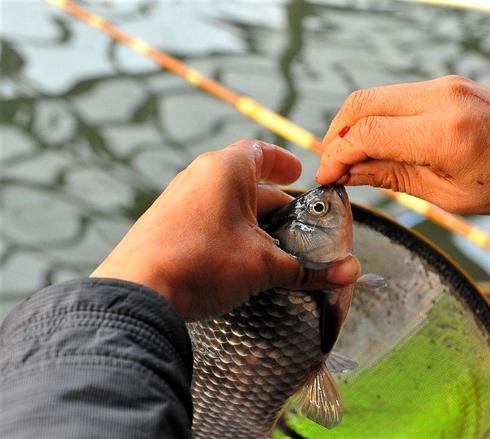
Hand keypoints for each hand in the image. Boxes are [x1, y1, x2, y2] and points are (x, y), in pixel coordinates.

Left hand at [92, 140, 360, 320]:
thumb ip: (307, 269)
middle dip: (272, 203)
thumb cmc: (203, 263)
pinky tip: (239, 260)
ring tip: (272, 245)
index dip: (282, 162)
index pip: (259, 152)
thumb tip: (350, 274)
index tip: (297, 173)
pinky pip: (205, 220)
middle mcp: (198, 177)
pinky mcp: (164, 226)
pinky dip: (228, 233)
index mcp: (224, 170)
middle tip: (294, 223)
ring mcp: (177, 201)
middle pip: (245, 182)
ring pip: (225, 204)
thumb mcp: (263, 265)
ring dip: (250, 221)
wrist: (138, 293)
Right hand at [316, 76, 489, 213]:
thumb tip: (348, 174)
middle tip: (334, 165)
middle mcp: (440, 98)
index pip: (365, 133)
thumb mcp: (449, 195)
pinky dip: (380, 116)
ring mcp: (445, 84)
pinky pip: (399, 95)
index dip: (336, 156)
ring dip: (356, 124)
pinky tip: (383, 143)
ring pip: (377, 95)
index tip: (326, 176)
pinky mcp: (449, 83)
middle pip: (361, 103)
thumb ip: (393, 178)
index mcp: (443, 134)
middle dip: (337, 134)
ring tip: (355, 158)